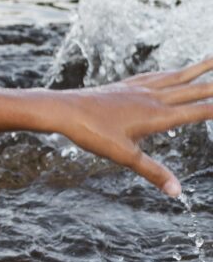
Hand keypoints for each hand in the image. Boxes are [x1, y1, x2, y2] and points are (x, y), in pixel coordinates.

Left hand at [51, 56, 212, 197]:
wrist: (63, 109)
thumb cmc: (92, 133)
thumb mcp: (124, 156)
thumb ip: (153, 172)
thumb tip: (177, 192)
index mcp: (159, 115)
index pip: (199, 110)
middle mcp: (154, 97)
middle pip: (194, 89)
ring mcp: (140, 88)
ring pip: (178, 76)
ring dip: (199, 69)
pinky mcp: (127, 85)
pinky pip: (157, 76)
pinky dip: (172, 72)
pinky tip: (173, 72)